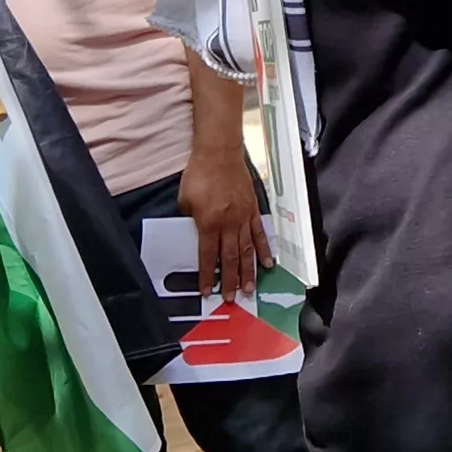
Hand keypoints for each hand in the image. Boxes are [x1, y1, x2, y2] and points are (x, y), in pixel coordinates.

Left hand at [181, 158, 265, 302]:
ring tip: (250, 289)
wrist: (219, 153)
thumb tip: (196, 230)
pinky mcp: (253, 209)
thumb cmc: (199, 173)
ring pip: (247, 250)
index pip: (208, 256)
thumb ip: (190, 219)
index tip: (208, 291)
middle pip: (230, 258)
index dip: (208, 276)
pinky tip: (267, 263)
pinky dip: (263, 249)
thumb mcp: (184, 199)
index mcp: (209, 224)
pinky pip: (259, 233)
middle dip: (231, 280)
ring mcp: (243, 218)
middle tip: (233, 298)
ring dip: (249, 272)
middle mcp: (229, 224)